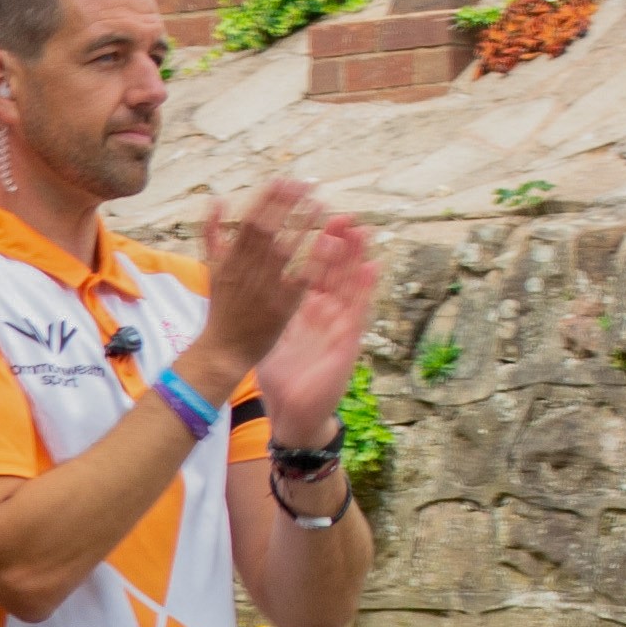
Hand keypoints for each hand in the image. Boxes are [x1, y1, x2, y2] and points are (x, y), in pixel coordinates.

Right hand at [192, 174, 331, 372]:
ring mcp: (264, 289)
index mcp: (228, 260)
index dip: (267, 199)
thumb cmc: (220, 310)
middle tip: (306, 183)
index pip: (248, 221)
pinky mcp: (282, 306)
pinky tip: (331, 241)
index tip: (284, 179)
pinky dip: (315, 259)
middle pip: (267, 230)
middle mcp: (245, 271)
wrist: (221, 352)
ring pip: (284, 249)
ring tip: (321, 203)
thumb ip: (212, 235)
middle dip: (287, 204)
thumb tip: (216, 200)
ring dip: (302, 225)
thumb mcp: (211, 269)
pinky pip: (301, 278)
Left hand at [250, 216, 378, 447]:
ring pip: (348, 285)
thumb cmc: (284, 375)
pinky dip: (364, 289)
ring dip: (354, 258)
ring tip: (360, 230)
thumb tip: (254, 286)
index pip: (313, 272)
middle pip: (335, 273)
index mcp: (305, 311)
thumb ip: (270, 310)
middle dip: (340, 245)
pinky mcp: (346, 342)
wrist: (293, 412)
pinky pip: (356, 312)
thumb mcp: (273, 335)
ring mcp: (338, 326)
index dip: (316, 248)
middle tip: (343, 215)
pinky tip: (371, 267)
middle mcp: (325, 314)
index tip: (316, 220)